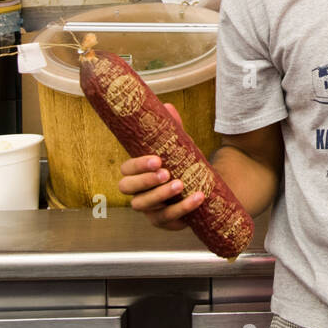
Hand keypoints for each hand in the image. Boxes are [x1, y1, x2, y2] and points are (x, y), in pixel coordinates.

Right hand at [116, 103, 205, 230]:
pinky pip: (169, 218)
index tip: (157, 159)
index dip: (138, 166)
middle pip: (128, 189)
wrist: (201, 187)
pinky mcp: (164, 222)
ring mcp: (149, 209)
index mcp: (137, 173)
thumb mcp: (179, 147)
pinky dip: (183, 208)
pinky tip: (197, 197)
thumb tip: (167, 106)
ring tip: (181, 184)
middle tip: (165, 173)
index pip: (126, 170)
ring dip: (162, 195)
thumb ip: (172, 130)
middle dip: (145, 181)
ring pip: (145, 205)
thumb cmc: (182, 166)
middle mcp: (138, 192)